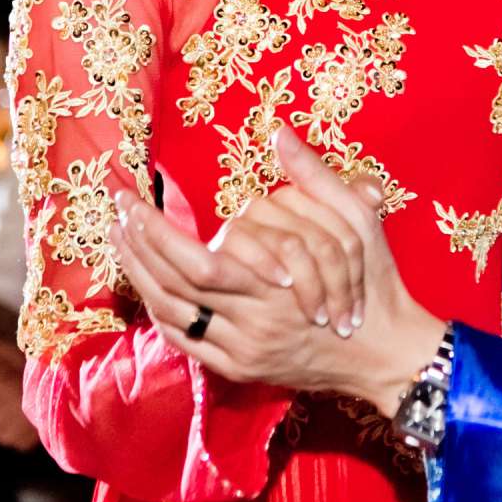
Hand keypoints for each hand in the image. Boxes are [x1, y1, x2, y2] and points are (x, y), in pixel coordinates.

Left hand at [109, 130, 444, 409]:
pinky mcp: (238, 369)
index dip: (158, 232)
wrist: (387, 352)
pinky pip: (185, 342)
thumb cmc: (376, 281)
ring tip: (120, 239)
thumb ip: (317, 177)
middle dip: (137, 247)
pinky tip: (147, 284)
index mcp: (279, 287)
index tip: (134, 199)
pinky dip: (159, 313)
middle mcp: (253, 324)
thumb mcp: (359, 222)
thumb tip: (280, 133)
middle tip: (115, 210)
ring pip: (173, 316)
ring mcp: (242, 351)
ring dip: (140, 277)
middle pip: (174, 288)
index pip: (199, 260)